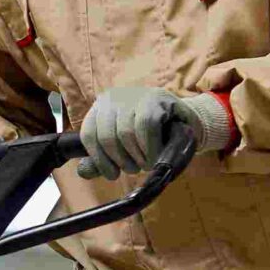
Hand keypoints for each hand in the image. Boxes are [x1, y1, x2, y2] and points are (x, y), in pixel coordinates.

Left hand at [76, 86, 232, 178]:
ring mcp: (135, 95)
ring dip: (138, 156)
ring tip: (147, 162)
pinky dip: (150, 147)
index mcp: (101, 108)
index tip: (112, 174)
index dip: (99, 159)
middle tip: (135, 168)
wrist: (185, 126)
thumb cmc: (150, 140)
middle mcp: (114, 98)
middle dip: (122, 160)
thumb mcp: (123, 150)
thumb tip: (84, 171)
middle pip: (107, 136)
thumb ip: (102, 160)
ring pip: (125, 132)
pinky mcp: (156, 97)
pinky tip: (156, 154)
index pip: (89, 134)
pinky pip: (146, 125)